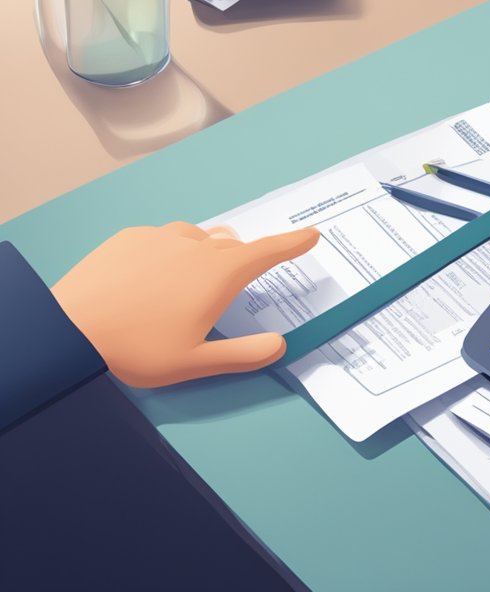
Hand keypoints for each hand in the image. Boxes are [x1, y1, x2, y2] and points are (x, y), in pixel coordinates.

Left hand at [52, 222, 320, 387]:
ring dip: (206, 251)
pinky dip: (171, 251)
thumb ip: (245, 354)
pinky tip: (154, 276)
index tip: (311, 235)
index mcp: (219, 274)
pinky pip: (162, 238)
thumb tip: (279, 345)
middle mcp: (195, 247)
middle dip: (242, 258)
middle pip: (232, 245)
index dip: (292, 244)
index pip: (267, 252)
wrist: (68, 329)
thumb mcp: (197, 363)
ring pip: (197, 237)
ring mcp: (160, 238)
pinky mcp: (129, 239)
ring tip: (193, 278)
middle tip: (234, 283)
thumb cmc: (136, 349)